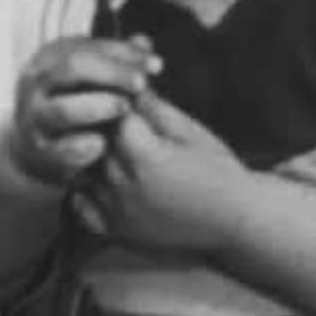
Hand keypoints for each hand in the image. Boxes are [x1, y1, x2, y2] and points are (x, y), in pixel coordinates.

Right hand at [11, 36, 160, 188]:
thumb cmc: (75, 103)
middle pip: (73, 68)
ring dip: (97, 107)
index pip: (89, 47)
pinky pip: (60, 150)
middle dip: (113, 74)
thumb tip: (144, 43)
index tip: (156, 65)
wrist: (36, 148)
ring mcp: (34, 119)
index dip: (125, 54)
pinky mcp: (39, 153)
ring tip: (124, 108)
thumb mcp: (94, 75)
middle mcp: (36, 84)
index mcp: (51, 58)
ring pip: (63, 110)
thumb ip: (120, 59)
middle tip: (142, 84)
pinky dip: (81, 147)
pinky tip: (102, 145)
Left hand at [68, 88, 250, 256]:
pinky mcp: (116, 231)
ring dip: (89, 154)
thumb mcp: (190, 132)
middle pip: (92, 140)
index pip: (112, 115)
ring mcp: (116, 210)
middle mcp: (123, 184)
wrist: (234, 220)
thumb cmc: (218, 171)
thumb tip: (130, 84)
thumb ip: (154, 109)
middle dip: (102, 124)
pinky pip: (82, 206)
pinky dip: (84, 189)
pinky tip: (103, 177)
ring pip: (81, 170)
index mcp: (144, 155)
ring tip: (110, 145)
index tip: (126, 96)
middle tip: (114, 117)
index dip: (119, 101)